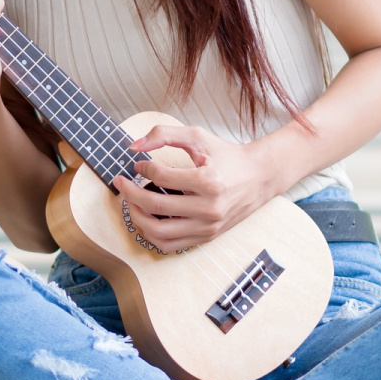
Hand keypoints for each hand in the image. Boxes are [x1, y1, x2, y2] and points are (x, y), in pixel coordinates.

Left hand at [112, 125, 280, 253]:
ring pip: (160, 233)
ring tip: (132, 203)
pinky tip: (148, 218)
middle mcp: (209, 208)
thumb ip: (164, 134)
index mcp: (208, 181)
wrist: (258, 177)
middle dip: (131, 194)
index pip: (162, 176)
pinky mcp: (207, 237)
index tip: (138, 164)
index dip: (143, 168)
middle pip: (156, 207)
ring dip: (138, 218)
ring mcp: (208, 226)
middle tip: (122, 183)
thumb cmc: (227, 155)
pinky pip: (171, 245)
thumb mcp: (198, 136)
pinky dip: (153, 234)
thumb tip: (134, 146)